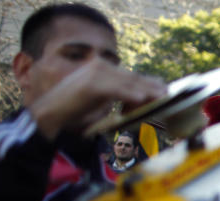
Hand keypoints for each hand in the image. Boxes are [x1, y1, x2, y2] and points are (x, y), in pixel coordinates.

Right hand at [27, 57, 164, 139]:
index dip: (148, 82)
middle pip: (132, 77)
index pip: (130, 75)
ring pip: (127, 83)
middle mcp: (99, 67)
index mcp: (101, 68)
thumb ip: (118, 97)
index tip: (164, 89)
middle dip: (151, 86)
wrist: (50, 114)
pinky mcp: (91, 85)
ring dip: (146, 90)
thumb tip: (139, 101)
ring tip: (162, 96)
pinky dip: (130, 94)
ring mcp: (95, 74)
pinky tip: (142, 98)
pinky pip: (115, 90)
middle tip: (169, 93)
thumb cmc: (75, 109)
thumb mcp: (101, 100)